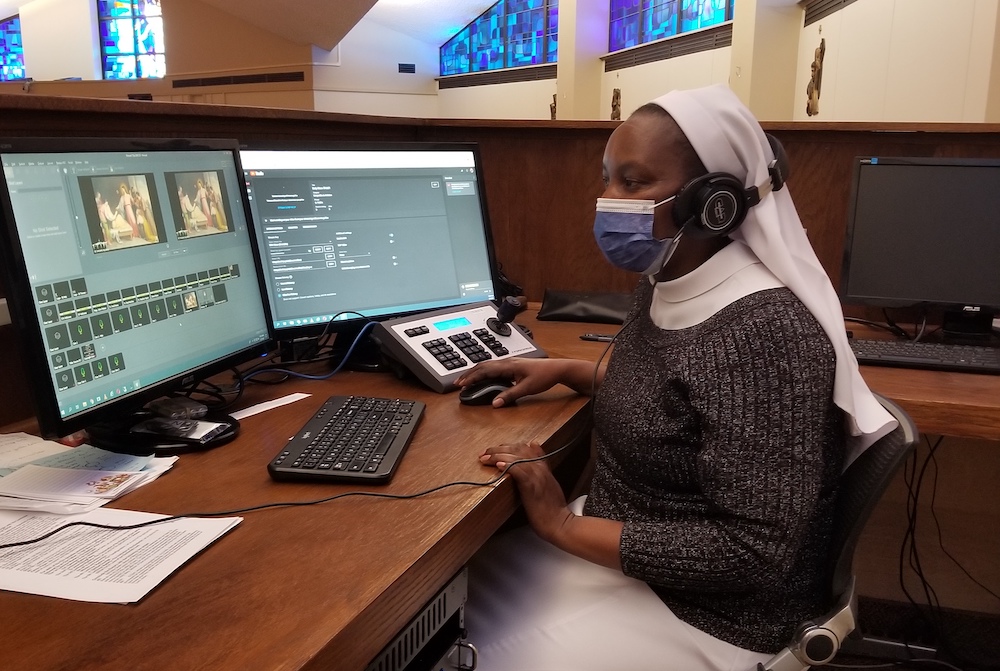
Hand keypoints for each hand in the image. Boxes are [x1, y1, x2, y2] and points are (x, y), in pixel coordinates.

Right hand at [456, 358, 589, 407]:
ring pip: (488, 365)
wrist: (557, 369)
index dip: (471, 377)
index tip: (461, 383)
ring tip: (467, 380)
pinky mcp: (513, 366)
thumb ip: (510, 395)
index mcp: (508, 366)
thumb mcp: (527, 388)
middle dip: (469, 374)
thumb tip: (495, 403)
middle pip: (483, 366)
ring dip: (476, 372)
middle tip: (458, 383)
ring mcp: (510, 363)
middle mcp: (507, 362)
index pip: (485, 370)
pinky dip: (484, 372)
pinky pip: (494, 367)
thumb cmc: (544, 376)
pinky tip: (483, 377)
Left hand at [480, 441, 571, 542]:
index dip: (509, 446)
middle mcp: (540, 468)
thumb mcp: (549, 485)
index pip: (526, 447)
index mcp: (543, 468)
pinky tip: (498, 465)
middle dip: (498, 449)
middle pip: (518, 449)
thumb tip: (533, 461)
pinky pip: (518, 471)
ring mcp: (536, 476)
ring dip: (497, 455)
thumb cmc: (552, 509)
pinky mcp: (531, 486)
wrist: (559, 523)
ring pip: (515, 457)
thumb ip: (541, 472)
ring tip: (485, 458)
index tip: (496, 449)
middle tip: (485, 452)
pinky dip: (507, 465)